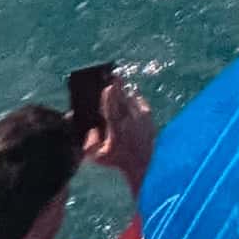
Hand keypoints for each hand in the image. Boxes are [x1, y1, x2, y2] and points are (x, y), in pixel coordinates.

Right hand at [88, 77, 154, 191]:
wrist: (146, 162)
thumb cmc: (119, 160)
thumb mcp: (99, 156)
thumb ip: (90, 143)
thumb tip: (89, 129)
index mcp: (117, 130)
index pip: (114, 110)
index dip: (110, 97)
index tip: (107, 87)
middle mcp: (131, 121)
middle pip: (123, 98)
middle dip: (117, 86)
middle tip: (110, 75)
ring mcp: (142, 116)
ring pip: (130, 97)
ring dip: (123, 91)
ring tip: (115, 82)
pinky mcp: (149, 114)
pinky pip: (138, 100)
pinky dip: (131, 97)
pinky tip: (125, 95)